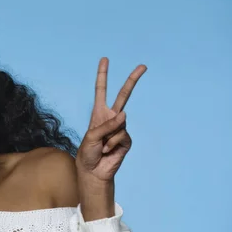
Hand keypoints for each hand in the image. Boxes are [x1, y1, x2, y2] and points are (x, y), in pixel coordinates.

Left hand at [76, 58, 146, 181]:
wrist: (93, 171)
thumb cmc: (87, 152)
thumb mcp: (91, 136)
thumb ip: (106, 125)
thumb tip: (124, 115)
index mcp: (98, 113)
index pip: (101, 90)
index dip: (102, 75)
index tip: (104, 59)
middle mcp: (111, 117)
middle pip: (123, 95)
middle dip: (132, 80)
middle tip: (143, 66)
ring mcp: (120, 128)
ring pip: (119, 123)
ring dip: (107, 137)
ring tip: (101, 147)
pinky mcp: (126, 140)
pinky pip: (121, 136)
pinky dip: (113, 144)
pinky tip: (108, 151)